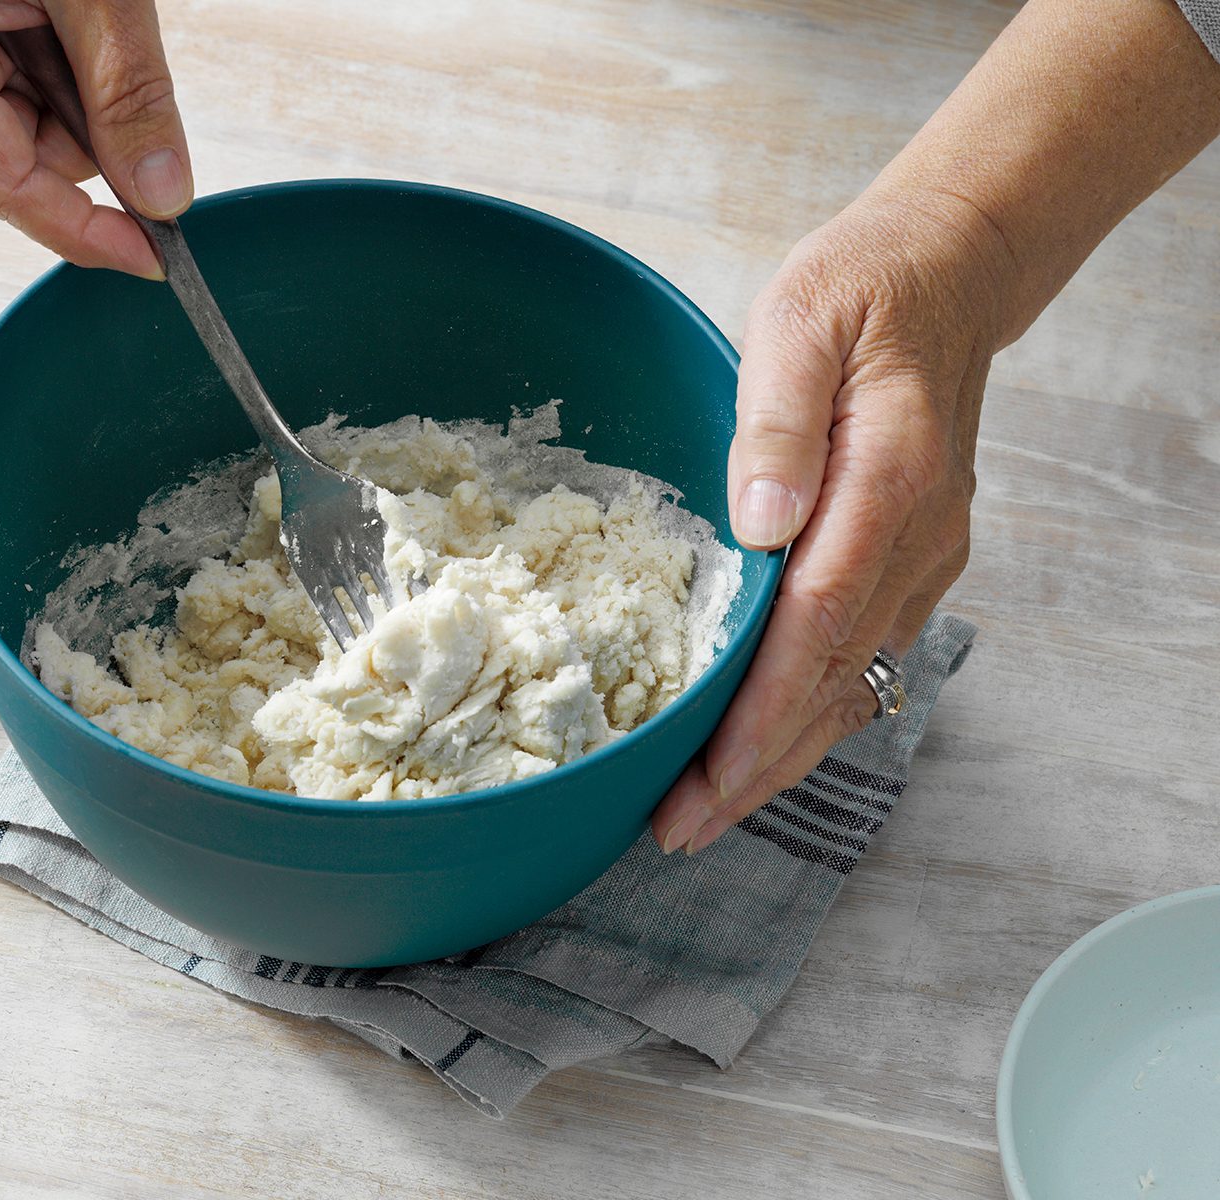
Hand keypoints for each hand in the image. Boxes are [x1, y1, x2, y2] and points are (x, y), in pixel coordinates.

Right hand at [0, 0, 191, 277]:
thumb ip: (131, 98)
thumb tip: (162, 194)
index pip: (1, 185)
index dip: (83, 230)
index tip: (151, 258)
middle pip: (14, 159)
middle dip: (88, 138)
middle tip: (122, 74)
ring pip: (21, 129)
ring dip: (77, 98)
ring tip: (80, 17)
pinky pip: (11, 90)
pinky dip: (61, 72)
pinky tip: (64, 20)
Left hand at [651, 186, 1000, 853]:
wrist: (947, 274)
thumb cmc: (858, 294)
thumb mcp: (798, 325)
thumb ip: (776, 425)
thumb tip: (760, 522)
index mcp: (888, 483)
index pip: (816, 624)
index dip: (758, 714)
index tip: (702, 776)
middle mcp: (919, 539)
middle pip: (835, 681)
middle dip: (756, 768)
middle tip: (677, 830)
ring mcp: (926, 558)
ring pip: (854, 686)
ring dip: (780, 757)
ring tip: (703, 812)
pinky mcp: (914, 563)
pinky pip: (862, 658)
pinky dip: (809, 713)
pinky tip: (758, 748)